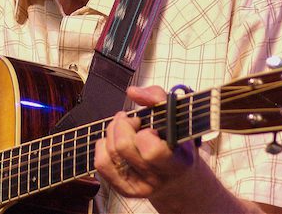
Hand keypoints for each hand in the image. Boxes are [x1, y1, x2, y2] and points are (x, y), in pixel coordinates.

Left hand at [94, 85, 199, 201]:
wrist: (179, 179)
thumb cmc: (177, 143)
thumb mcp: (176, 118)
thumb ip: (157, 97)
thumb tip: (132, 92)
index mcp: (177, 163)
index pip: (151, 151)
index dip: (145, 133)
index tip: (150, 127)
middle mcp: (158, 179)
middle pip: (123, 147)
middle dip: (123, 124)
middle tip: (133, 121)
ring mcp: (140, 187)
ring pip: (110, 153)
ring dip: (113, 131)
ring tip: (125, 127)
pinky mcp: (125, 190)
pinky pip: (101, 164)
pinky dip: (103, 146)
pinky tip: (114, 141)